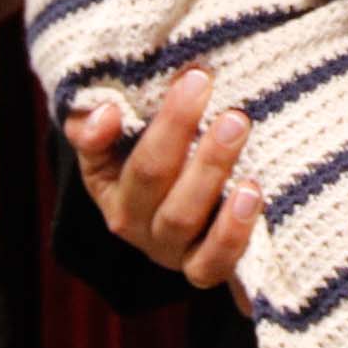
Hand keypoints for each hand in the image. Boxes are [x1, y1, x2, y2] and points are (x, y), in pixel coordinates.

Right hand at [65, 67, 259, 303]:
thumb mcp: (121, 135)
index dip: (138, 120)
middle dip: (181, 130)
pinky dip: (232, 233)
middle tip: (212, 89)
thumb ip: (95, 121)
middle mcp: (134, 222)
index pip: (109, 150)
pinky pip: (213, 263)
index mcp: (108, 183)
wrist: (201, 199)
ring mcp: (170, 248)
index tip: (191, 79)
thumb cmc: (160, 155)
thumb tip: (106, 114)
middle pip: (151, 177)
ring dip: (210, 171)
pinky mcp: (205, 268)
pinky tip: (252, 194)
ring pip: (181, 218)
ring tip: (238, 131)